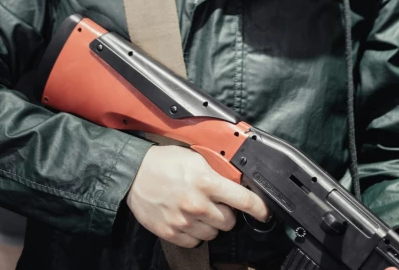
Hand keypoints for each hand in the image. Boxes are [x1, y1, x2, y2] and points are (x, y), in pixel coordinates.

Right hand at [127, 145, 269, 247]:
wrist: (134, 173)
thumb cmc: (164, 161)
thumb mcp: (196, 158)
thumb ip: (217, 172)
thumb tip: (236, 181)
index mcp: (206, 182)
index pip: (243, 200)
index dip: (259, 208)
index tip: (265, 212)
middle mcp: (197, 204)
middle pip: (229, 221)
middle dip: (227, 212)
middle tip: (216, 202)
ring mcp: (184, 221)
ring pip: (213, 233)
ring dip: (211, 223)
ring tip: (198, 208)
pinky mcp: (171, 232)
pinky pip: (195, 242)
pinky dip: (195, 233)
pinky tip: (188, 218)